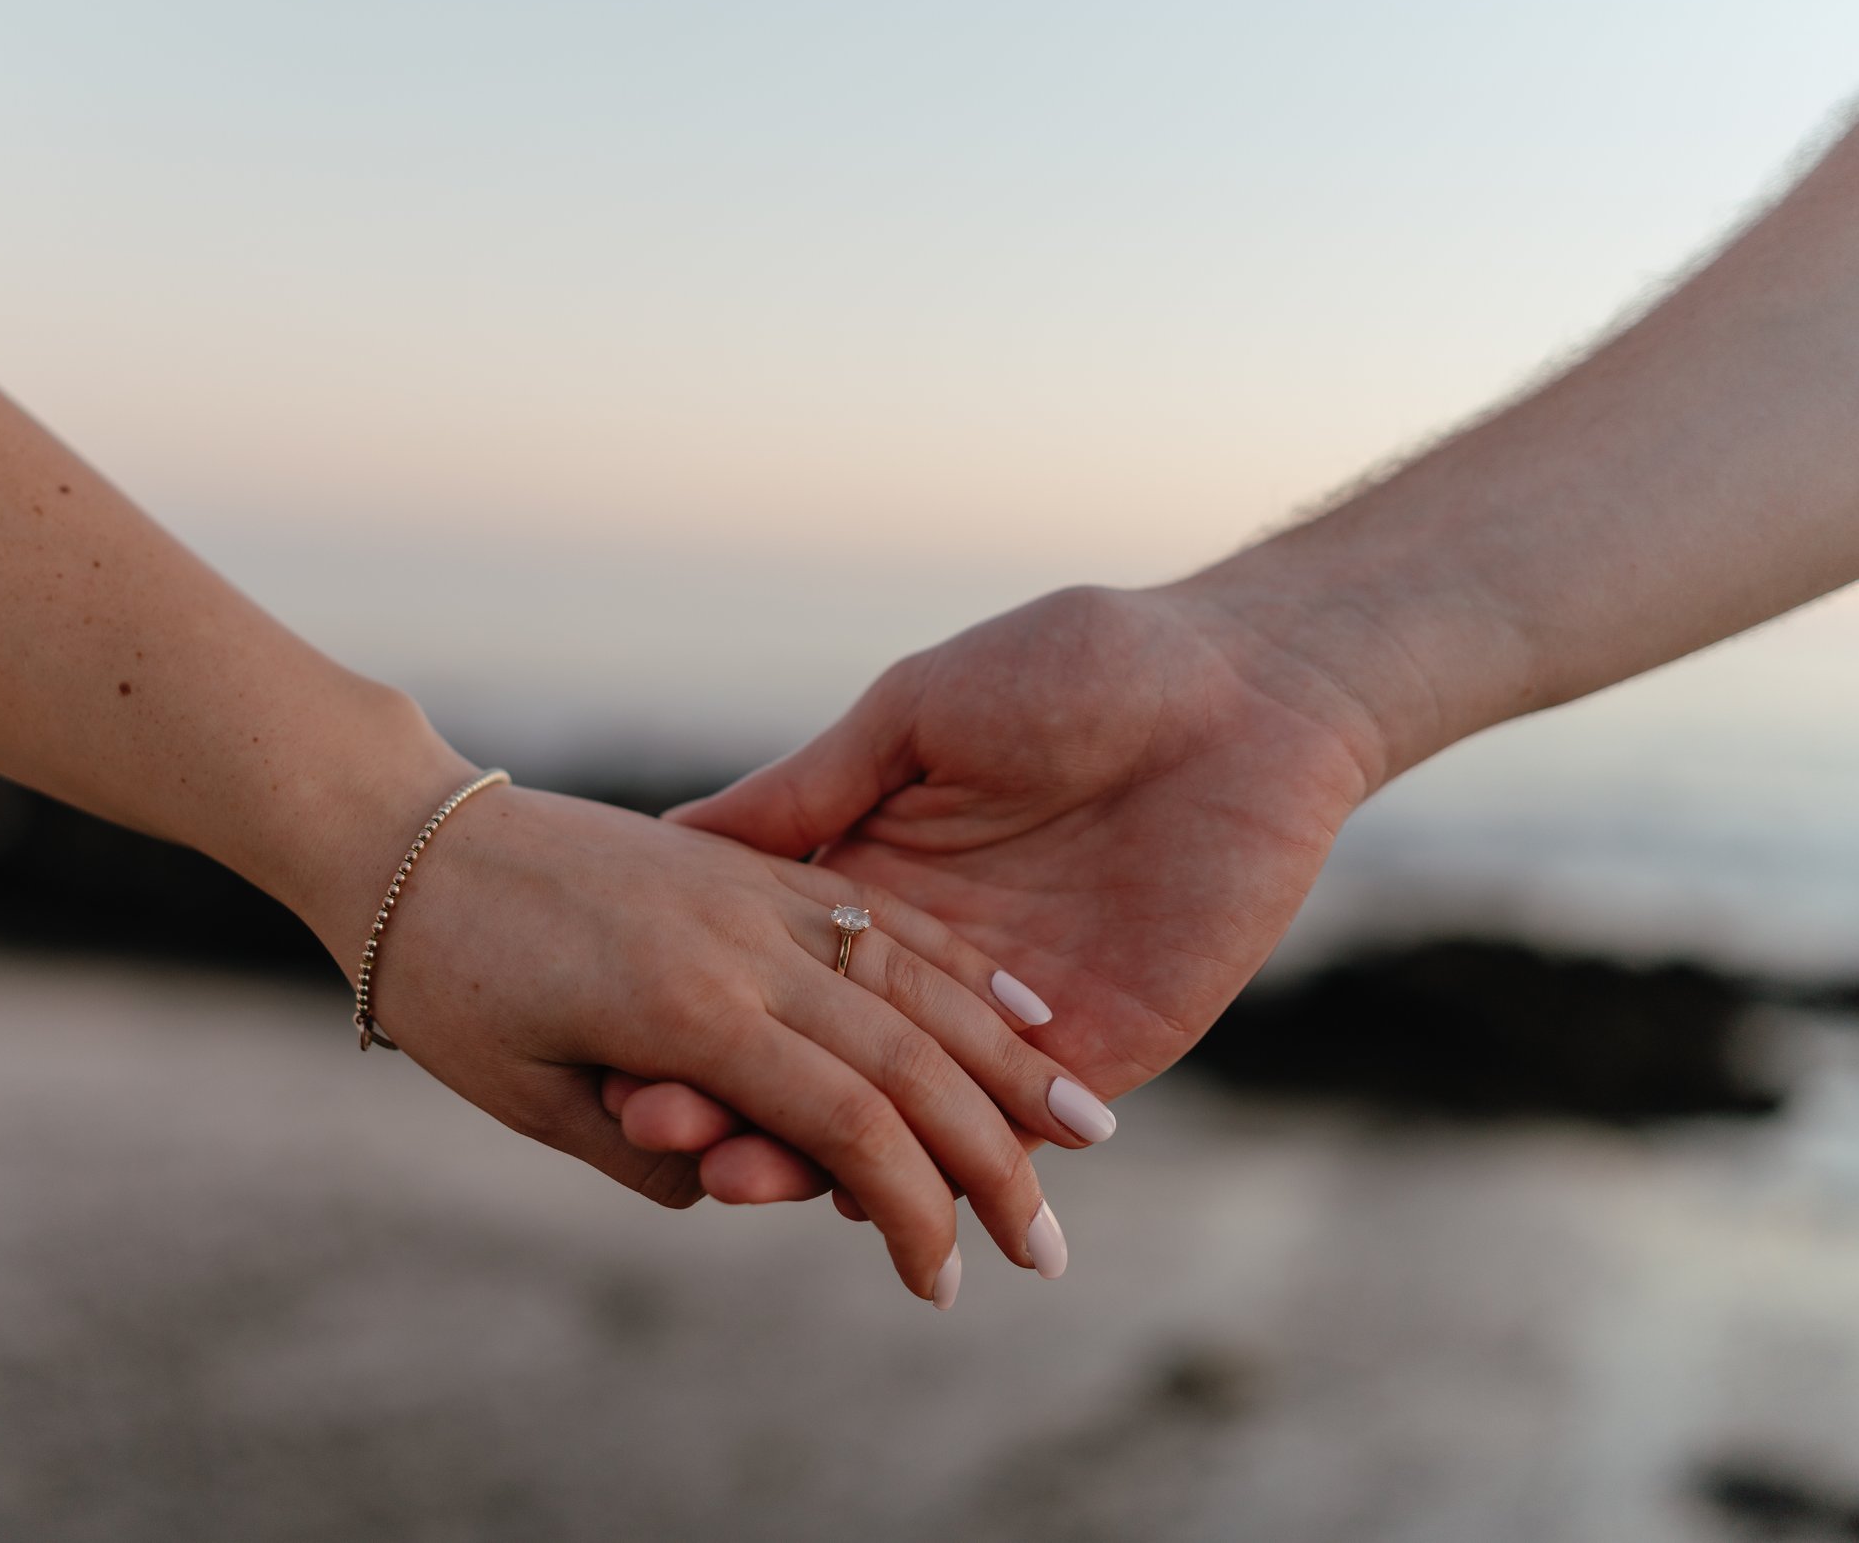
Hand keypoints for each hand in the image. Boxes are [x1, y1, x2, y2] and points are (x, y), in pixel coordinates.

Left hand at [364, 780, 1103, 1299]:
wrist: (406, 834)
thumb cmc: (448, 982)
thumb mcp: (528, 1095)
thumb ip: (642, 1151)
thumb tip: (730, 1185)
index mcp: (687, 1009)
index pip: (844, 1121)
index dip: (910, 1210)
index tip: (948, 1285)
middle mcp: (742, 941)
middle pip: (907, 1053)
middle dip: (993, 1155)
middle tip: (1055, 1246)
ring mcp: (754, 891)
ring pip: (915, 973)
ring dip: (1009, 1054)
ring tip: (1090, 1120)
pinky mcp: (749, 864)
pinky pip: (879, 914)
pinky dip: (957, 962)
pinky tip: (1017, 997)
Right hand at [643, 583, 1385, 1199]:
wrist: (1246, 685)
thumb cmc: (1080, 666)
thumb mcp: (914, 716)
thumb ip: (812, 790)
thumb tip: (677, 839)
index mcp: (882, 879)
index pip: (772, 976)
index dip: (696, 1009)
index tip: (612, 1041)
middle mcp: (936, 966)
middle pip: (817, 1059)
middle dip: (729, 1102)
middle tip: (649, 1130)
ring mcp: (1015, 1021)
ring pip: (897, 1117)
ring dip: (808, 1154)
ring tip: (725, 1175)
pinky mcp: (1102, 1052)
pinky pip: (1008, 1137)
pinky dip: (934, 1171)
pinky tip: (851, 1192)